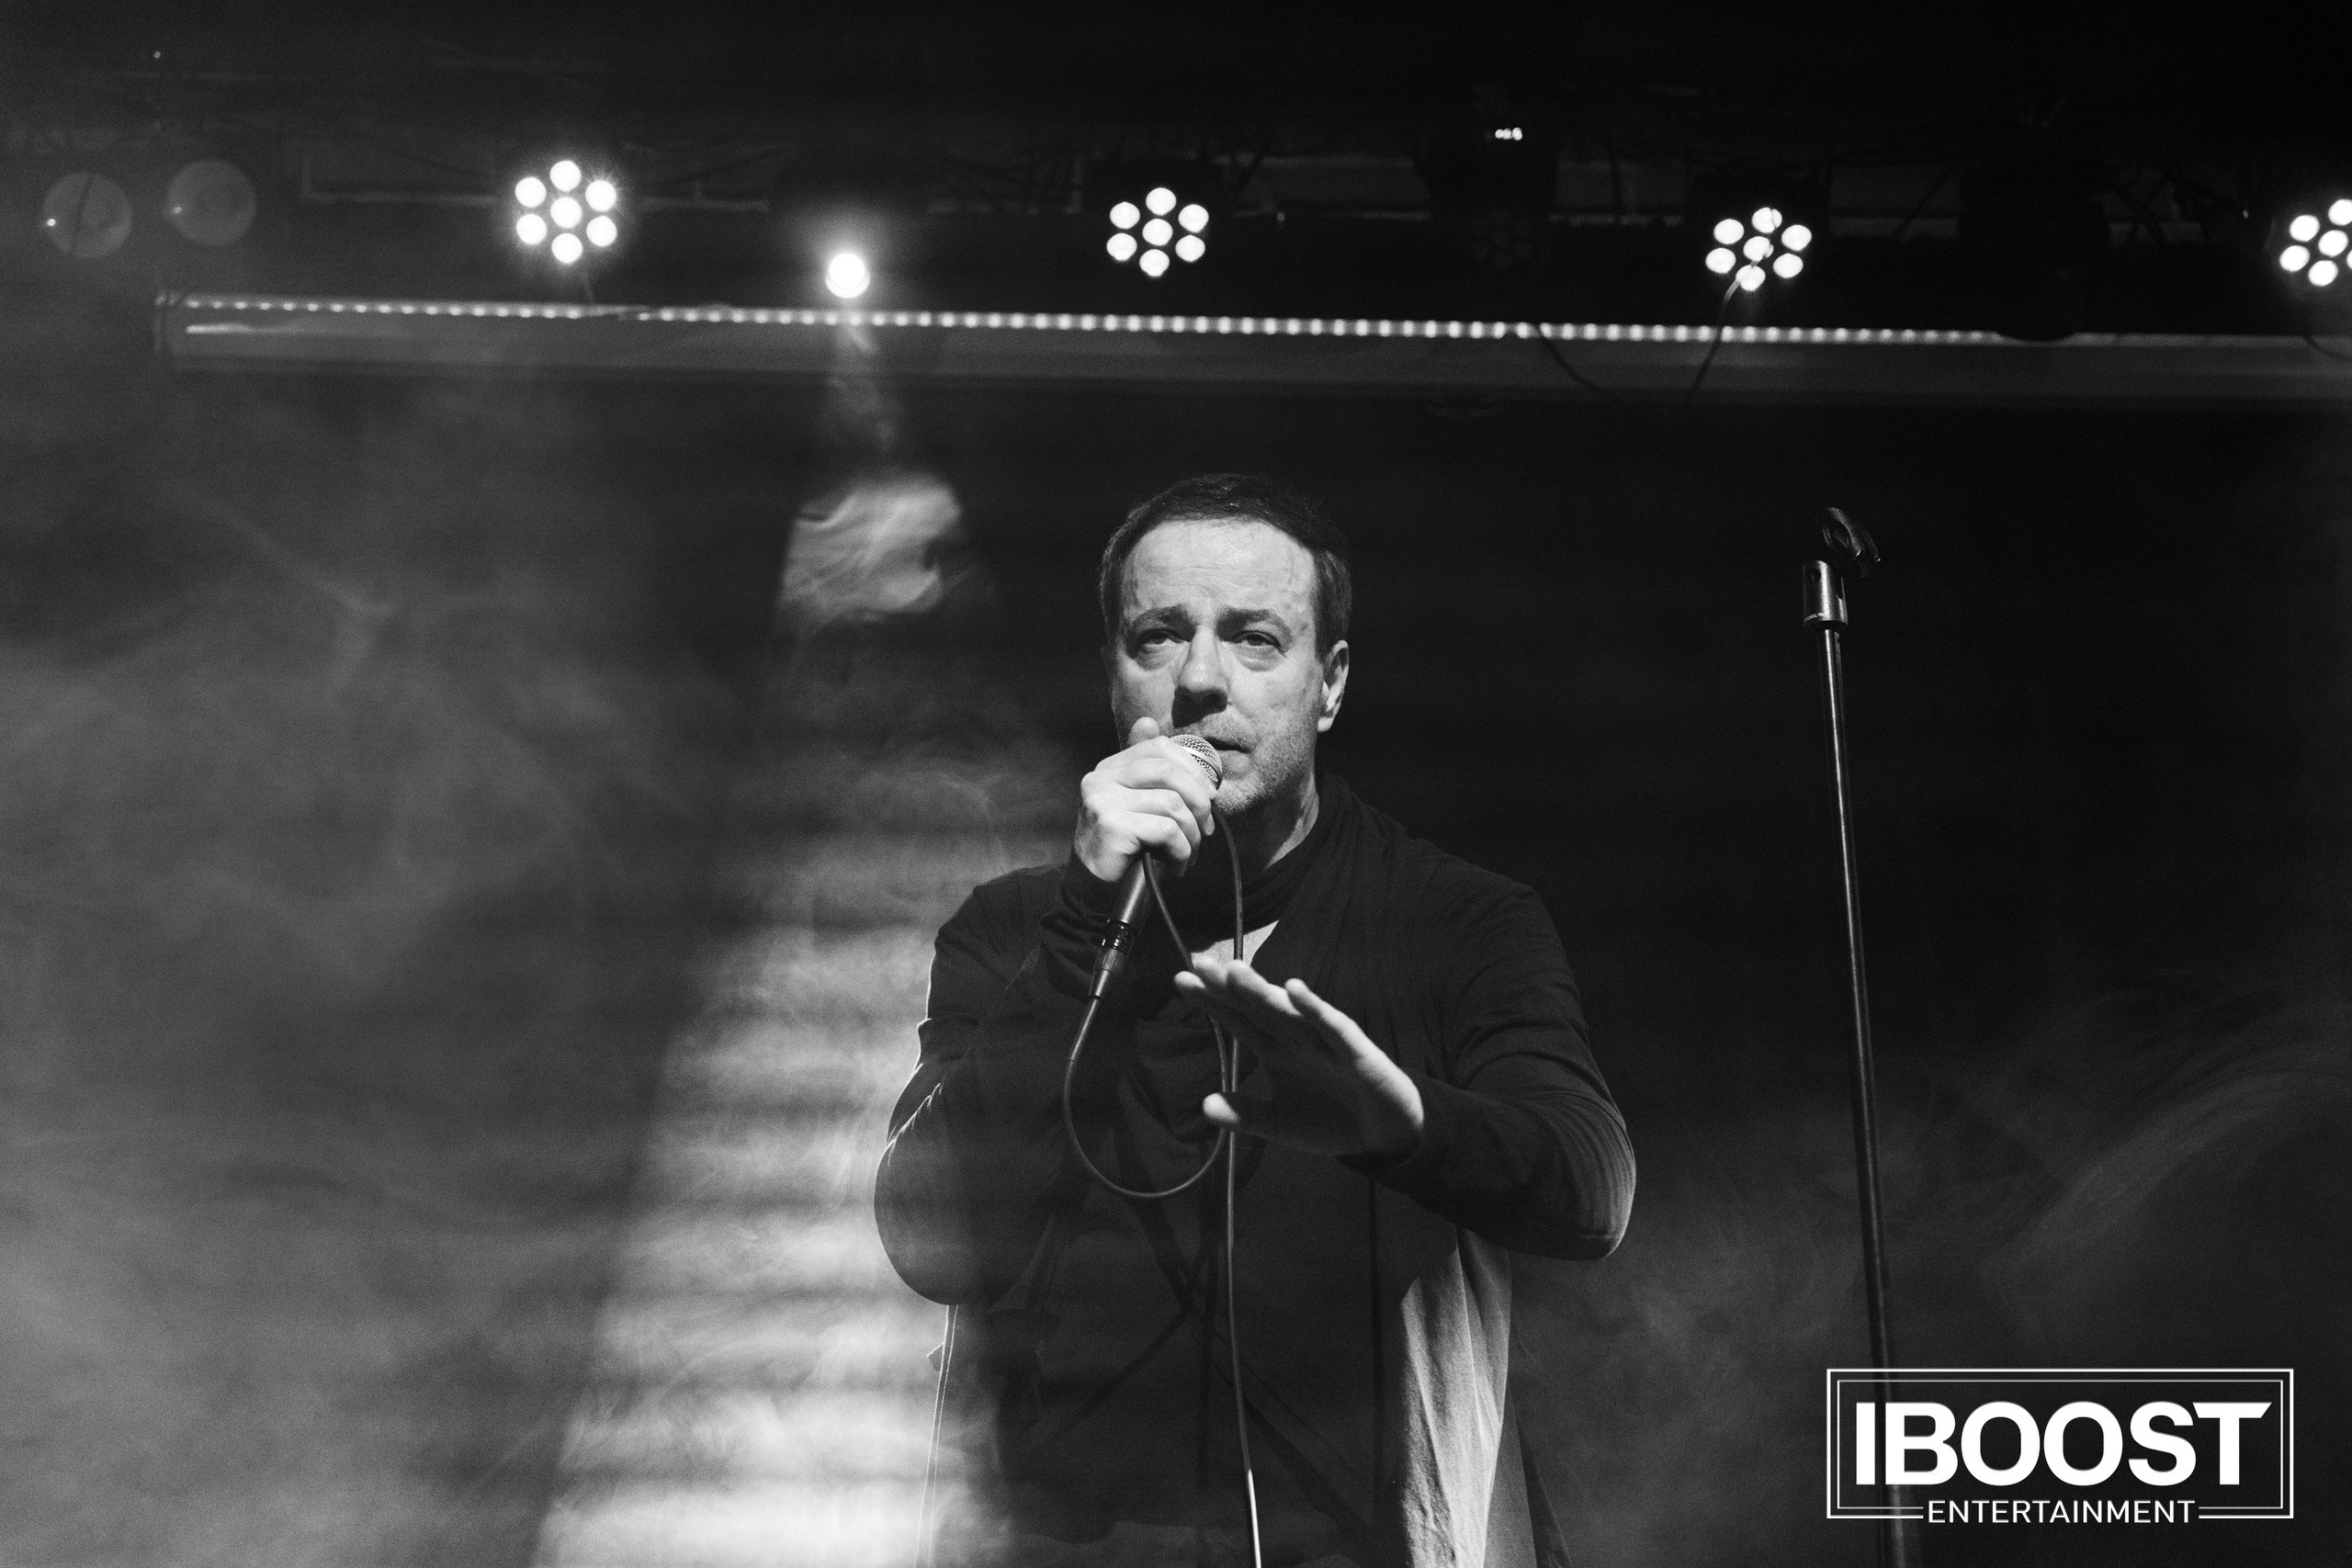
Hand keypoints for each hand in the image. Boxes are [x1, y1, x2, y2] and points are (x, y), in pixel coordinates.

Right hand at [1074, 716, 1218, 883]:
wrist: (1095, 896)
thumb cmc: (1126, 852)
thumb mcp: (1140, 805)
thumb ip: (1148, 771)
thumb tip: (1147, 721)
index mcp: (1109, 768)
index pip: (1160, 747)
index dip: (1194, 770)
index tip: (1210, 798)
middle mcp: (1100, 778)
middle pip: (1169, 772)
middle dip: (1199, 802)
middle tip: (1206, 830)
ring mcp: (1102, 800)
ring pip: (1172, 804)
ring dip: (1192, 835)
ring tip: (1188, 854)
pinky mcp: (1110, 825)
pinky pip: (1167, 829)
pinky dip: (1181, 851)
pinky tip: (1175, 866)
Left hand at [1173, 955, 1423, 1160]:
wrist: (1383, 1134)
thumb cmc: (1330, 1120)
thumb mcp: (1280, 1124)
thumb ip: (1246, 1115)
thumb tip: (1205, 1105)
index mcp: (1274, 1049)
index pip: (1237, 1019)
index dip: (1211, 1001)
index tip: (1180, 979)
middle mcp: (1295, 1037)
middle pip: (1257, 1006)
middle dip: (1229, 986)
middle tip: (1199, 963)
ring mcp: (1324, 1039)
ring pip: (1288, 1010)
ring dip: (1263, 991)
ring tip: (1235, 971)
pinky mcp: (1355, 1050)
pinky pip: (1332, 1026)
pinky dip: (1314, 1009)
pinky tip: (1295, 989)